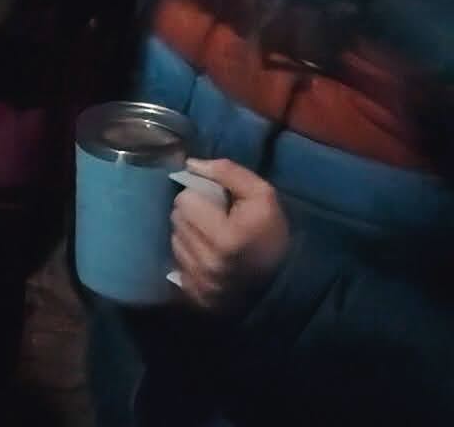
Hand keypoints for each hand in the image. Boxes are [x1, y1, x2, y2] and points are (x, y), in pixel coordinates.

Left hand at [170, 158, 290, 312]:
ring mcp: (201, 283)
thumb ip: (227, 172)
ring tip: (210, 236)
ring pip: (175, 239)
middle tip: (213, 219)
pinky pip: (177, 263)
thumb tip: (191, 163)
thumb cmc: (271, 234)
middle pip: (177, 219)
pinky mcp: (196, 295)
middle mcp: (208, 264)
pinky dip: (189, 256)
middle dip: (192, 214)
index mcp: (225, 239)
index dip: (199, 196)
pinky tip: (206, 255)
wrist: (284, 282)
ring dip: (188, 234)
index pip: (184, 201)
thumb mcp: (262, 195)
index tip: (215, 203)